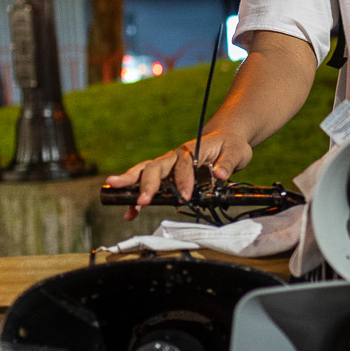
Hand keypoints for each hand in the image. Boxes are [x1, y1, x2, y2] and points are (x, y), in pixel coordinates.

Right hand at [106, 133, 254, 218]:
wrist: (225, 139)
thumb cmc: (230, 145)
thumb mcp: (236, 151)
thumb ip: (228, 163)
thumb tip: (220, 174)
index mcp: (191, 150)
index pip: (183, 165)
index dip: (183, 181)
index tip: (185, 196)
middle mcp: (175, 157)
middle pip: (155, 167)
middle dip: (147, 184)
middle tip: (143, 200)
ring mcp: (168, 166)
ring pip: (144, 172)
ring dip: (130, 183)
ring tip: (113, 191)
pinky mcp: (166, 175)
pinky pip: (148, 184)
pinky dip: (138, 197)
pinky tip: (130, 212)